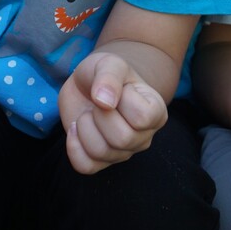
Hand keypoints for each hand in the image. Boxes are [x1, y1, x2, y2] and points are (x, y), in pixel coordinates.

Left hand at [59, 51, 167, 174]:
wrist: (88, 84)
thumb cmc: (105, 74)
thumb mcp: (109, 63)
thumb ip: (109, 77)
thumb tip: (104, 102)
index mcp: (156, 112)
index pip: (142, 117)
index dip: (122, 100)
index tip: (119, 89)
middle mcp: (144, 136)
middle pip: (122, 139)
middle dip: (100, 115)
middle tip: (98, 102)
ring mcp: (123, 152)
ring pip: (101, 152)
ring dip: (85, 127)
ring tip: (89, 113)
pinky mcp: (100, 162)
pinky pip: (86, 166)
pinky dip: (74, 147)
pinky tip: (75, 129)